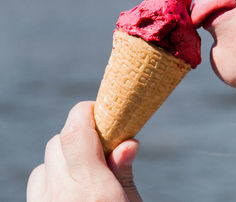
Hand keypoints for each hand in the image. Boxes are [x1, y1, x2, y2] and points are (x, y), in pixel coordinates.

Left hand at [27, 101, 141, 201]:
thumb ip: (124, 174)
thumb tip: (128, 143)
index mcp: (94, 190)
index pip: (76, 133)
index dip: (85, 113)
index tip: (102, 111)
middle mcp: (63, 195)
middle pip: (58, 143)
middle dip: (79, 136)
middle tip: (101, 147)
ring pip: (44, 163)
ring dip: (65, 159)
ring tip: (87, 173)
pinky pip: (38, 184)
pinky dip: (53, 178)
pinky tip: (72, 189)